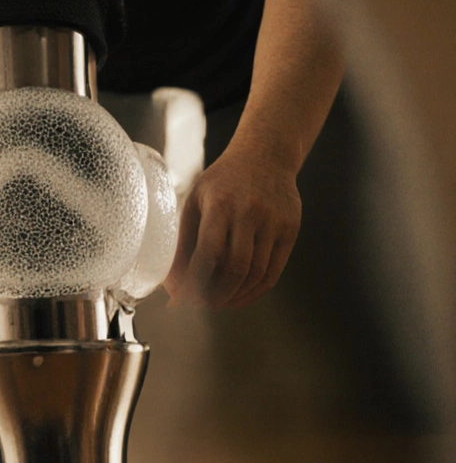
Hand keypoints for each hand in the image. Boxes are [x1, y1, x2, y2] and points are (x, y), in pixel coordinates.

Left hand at [164, 148, 301, 308]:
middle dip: (213, 296)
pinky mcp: (290, 230)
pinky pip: (273, 272)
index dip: (194, 283)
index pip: (208, 254)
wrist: (265, 156)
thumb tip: (171, 284)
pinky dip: (254, 291)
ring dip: (233, 297)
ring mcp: (274, 222)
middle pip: (234, 269)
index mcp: (220, 204)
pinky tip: (239, 297)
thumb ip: (183, 242)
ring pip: (255, 274)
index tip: (181, 300)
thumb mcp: (195, 202)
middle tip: (197, 306)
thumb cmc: (221, 182)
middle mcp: (250, 213)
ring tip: (215, 304)